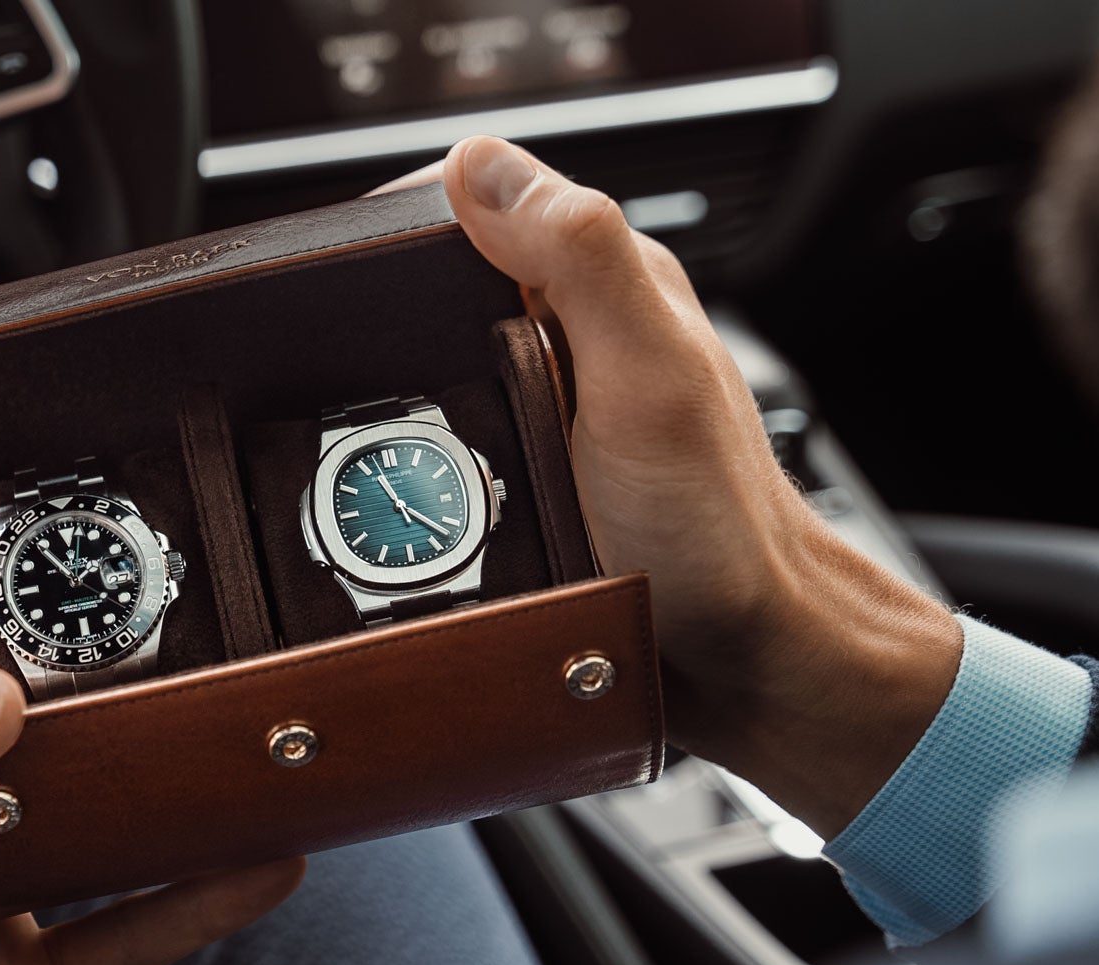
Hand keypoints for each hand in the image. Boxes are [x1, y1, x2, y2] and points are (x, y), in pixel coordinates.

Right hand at [378, 139, 960, 835]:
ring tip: (373, 430)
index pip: (481, 197)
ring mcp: (553, 403)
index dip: (407, 220)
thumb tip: (480, 166)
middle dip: (384, 313)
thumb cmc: (717, 535)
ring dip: (393, 391)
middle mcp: (580, 333)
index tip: (354, 278)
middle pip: (442, 281)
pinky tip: (407, 480)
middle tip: (352, 369)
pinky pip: (447, 435)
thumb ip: (581, 258)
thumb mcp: (647, 377)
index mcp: (609, 285)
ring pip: (436, 362)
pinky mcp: (533, 467)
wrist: (746, 662)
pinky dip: (414, 451)